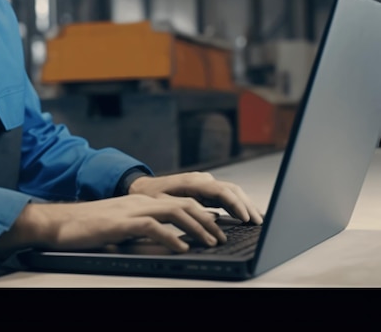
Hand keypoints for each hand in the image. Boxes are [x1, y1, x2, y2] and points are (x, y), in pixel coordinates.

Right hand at [0, 193, 227, 257]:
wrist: (62, 222)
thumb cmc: (90, 226)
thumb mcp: (123, 227)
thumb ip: (145, 230)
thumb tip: (170, 243)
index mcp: (141, 201)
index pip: (179, 201)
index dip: (201, 213)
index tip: (216, 226)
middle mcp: (140, 201)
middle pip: (183, 203)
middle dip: (206, 218)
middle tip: (221, 235)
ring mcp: (131, 209)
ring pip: (174, 212)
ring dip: (196, 227)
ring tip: (210, 241)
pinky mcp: (122, 222)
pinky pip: (153, 227)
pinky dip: (172, 237)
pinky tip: (182, 248)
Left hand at [128, 171, 263, 225]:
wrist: (143, 188)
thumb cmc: (152, 196)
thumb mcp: (165, 204)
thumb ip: (187, 208)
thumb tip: (210, 218)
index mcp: (192, 182)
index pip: (220, 191)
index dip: (235, 204)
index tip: (246, 217)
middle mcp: (201, 179)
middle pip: (231, 189)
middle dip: (246, 205)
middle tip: (258, 222)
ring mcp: (204, 183)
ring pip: (231, 191)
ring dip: (244, 204)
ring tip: (256, 220)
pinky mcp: (205, 189)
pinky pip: (225, 195)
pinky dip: (237, 204)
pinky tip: (245, 216)